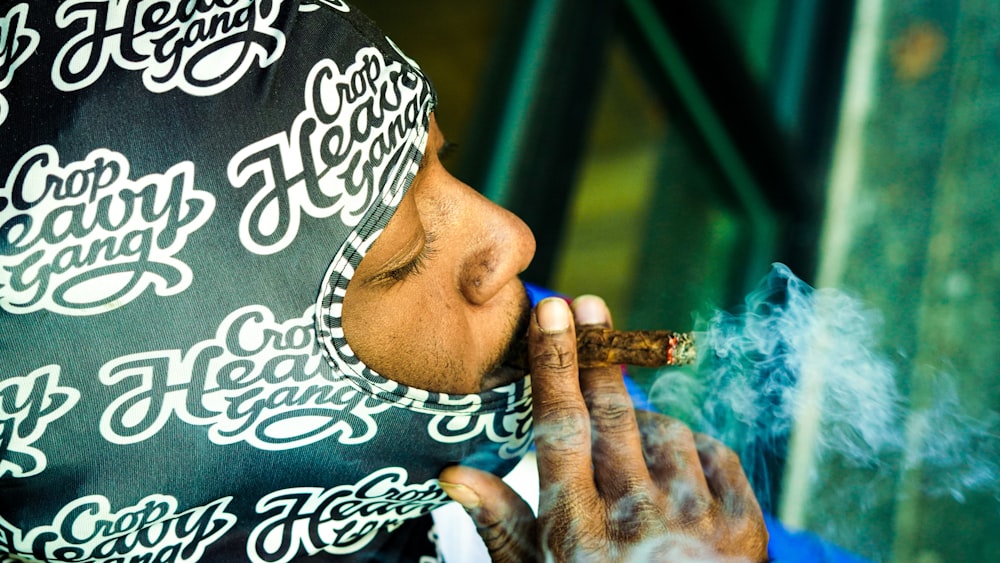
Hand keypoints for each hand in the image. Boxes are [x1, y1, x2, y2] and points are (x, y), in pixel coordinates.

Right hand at [438, 296, 768, 561]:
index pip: (561, 429)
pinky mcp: (743, 527)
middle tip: (589, 308)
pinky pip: (713, 452)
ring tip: (625, 444)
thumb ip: (502, 524)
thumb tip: (455, 473)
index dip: (556, 366)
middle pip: (614, 417)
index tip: (553, 311)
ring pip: (664, 431)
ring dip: (641, 421)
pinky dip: (689, 447)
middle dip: (598, 357)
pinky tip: (670, 467)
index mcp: (577, 533)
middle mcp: (636, 521)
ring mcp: (696, 522)